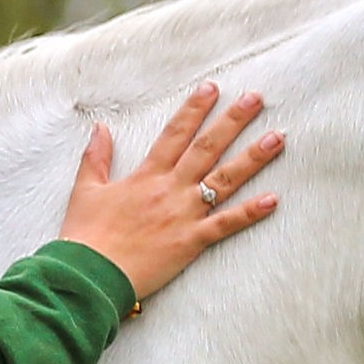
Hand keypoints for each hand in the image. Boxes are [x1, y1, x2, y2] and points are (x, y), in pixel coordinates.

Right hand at [60, 83, 285, 306]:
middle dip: (233, 121)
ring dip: (252, 158)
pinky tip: (273, 199)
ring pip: (224, 180)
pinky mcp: (191, 241)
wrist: (89, 274)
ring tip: (277, 138)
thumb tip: (100, 128)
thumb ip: (96, 158)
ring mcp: (184, 214)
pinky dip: (250, 213)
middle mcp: (170, 189)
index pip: (175, 133)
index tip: (212, 88)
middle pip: (207, 148)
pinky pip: (226, 224)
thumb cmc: (85, 236)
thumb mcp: (86, 190)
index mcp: (146, 175)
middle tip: (256, 99)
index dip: (195, 109)